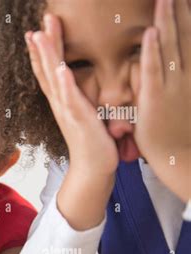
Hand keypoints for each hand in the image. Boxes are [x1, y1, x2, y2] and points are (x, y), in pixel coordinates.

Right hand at [25, 15, 118, 176]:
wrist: (93, 168)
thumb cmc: (91, 140)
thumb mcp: (84, 112)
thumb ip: (78, 96)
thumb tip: (78, 84)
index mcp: (61, 100)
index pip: (47, 71)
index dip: (40, 51)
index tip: (35, 31)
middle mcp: (59, 103)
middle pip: (46, 69)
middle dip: (41, 45)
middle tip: (37, 23)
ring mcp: (66, 111)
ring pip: (53, 79)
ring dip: (45, 56)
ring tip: (39, 35)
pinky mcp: (78, 120)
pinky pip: (70, 99)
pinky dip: (64, 84)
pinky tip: (60, 69)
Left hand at [134, 0, 190, 200]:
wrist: (178, 155)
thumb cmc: (176, 126)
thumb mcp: (182, 94)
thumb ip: (176, 73)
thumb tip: (171, 54)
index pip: (189, 37)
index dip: (186, 16)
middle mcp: (187, 74)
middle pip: (184, 35)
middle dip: (179, 10)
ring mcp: (173, 85)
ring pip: (171, 47)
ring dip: (168, 20)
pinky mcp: (156, 98)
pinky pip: (154, 71)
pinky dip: (153, 51)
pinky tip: (151, 32)